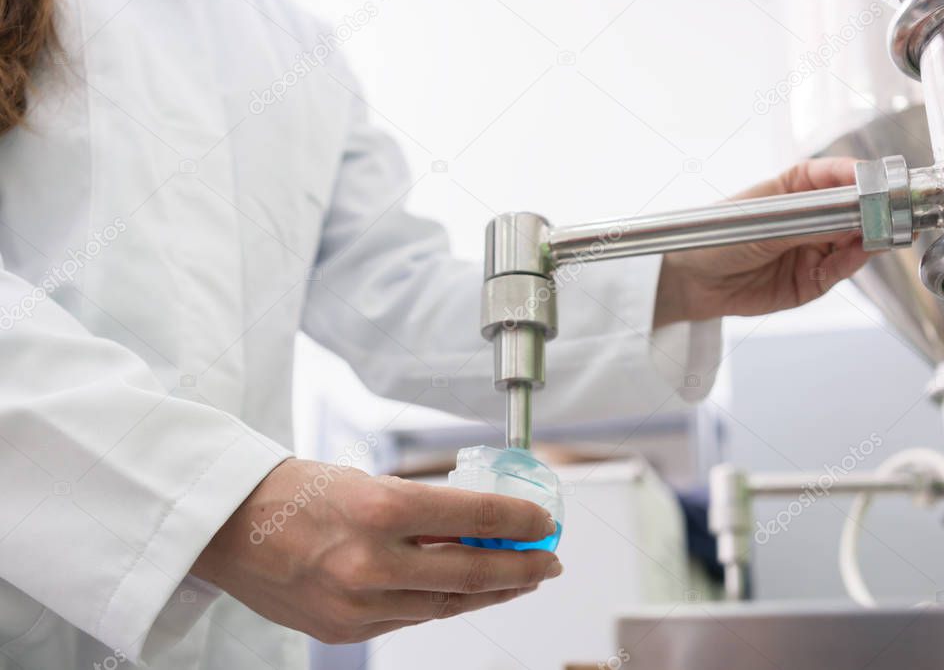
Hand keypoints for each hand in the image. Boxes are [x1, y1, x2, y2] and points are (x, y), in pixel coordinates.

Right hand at [191, 459, 561, 643]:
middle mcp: (371, 562)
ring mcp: (358, 604)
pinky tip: (466, 592)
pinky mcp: (346, 630)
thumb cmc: (294, 492)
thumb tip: (480, 522)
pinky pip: (412, 619)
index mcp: (378, 509)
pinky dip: (444, 603)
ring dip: (490, 592)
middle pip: (471, 572)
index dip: (519, 520)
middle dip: (521, 568)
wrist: (227, 527)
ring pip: (447, 604)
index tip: (544, 521)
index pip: (473, 515)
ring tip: (518, 580)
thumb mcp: (365, 482)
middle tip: (549, 561)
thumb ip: (423, 507)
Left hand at [654, 157, 870, 324]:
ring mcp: (812, 249)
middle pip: (853, 211)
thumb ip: (811, 223)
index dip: (858, 176)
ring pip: (854, 242)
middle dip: (873, 210)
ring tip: (874, 235)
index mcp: (795, 190)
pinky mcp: (811, 280)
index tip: (878, 178)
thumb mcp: (763, 223)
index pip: (835, 176)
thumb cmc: (714, 237)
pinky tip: (854, 255)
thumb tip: (854, 219)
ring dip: (867, 238)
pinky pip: (839, 271)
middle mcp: (810, 219)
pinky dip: (850, 263)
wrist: (690, 281)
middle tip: (889, 211)